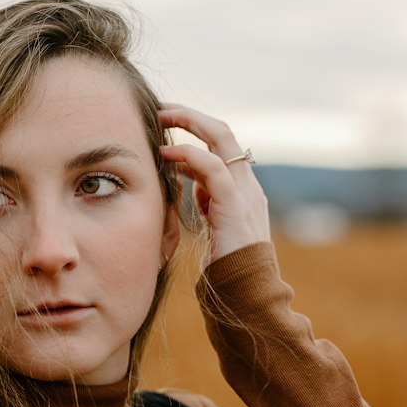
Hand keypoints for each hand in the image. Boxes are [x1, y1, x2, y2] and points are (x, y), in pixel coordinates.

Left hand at [158, 105, 270, 262]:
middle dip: (190, 115)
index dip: (194, 127)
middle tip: (158, 110)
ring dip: (188, 124)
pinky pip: (214, 169)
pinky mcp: (235, 206)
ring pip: (222, 139)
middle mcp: (247, 184)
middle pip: (223, 132)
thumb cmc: (224, 266)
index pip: (221, 144)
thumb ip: (204, 199)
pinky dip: (190, 155)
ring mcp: (245, 192)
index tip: (164, 122)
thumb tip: (185, 178)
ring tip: (159, 122)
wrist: (246, 296)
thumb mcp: (212, 222)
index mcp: (242, 188)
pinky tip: (167, 155)